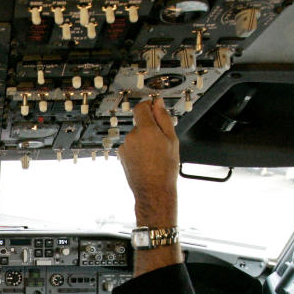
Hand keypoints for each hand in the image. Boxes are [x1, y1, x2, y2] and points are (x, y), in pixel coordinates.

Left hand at [117, 98, 179, 226]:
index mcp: (146, 130)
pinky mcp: (121, 156)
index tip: (154, 108)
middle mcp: (132, 137)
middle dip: (149, 127)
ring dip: (144, 140)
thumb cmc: (165, 169)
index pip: (141, 107)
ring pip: (136, 136)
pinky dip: (138, 150)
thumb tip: (158, 103)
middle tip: (161, 141)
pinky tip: (146, 160)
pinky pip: (131, 146)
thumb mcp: (171, 140)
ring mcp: (125, 147)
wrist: (154, 190)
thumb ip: (163, 118)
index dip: (148, 105)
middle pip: (140, 123)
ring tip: (154, 154)